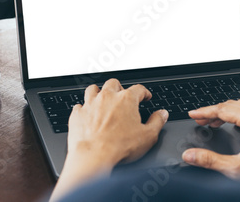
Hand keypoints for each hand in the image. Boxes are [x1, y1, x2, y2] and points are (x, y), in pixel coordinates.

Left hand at [51, 79, 167, 200]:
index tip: (145, 96)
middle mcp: (107, 97)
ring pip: (93, 89)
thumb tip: (162, 114)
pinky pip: (79, 105)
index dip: (144, 92)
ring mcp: (90, 104)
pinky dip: (84, 109)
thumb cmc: (120, 147)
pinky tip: (87, 114)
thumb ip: (157, 122)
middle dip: (119, 88)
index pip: (138, 89)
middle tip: (123, 96)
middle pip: (113, 83)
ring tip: (103, 99)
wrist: (93, 156)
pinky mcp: (77, 114)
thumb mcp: (148, 136)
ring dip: (99, 92)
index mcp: (126, 99)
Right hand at [182, 99, 239, 177]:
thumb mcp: (238, 168)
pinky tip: (233, 122)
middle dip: (213, 112)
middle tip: (200, 119)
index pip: (222, 109)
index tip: (193, 114)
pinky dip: (238, 114)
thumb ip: (210, 160)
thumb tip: (191, 155)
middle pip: (231, 105)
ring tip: (213, 121)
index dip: (204, 112)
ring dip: (225, 112)